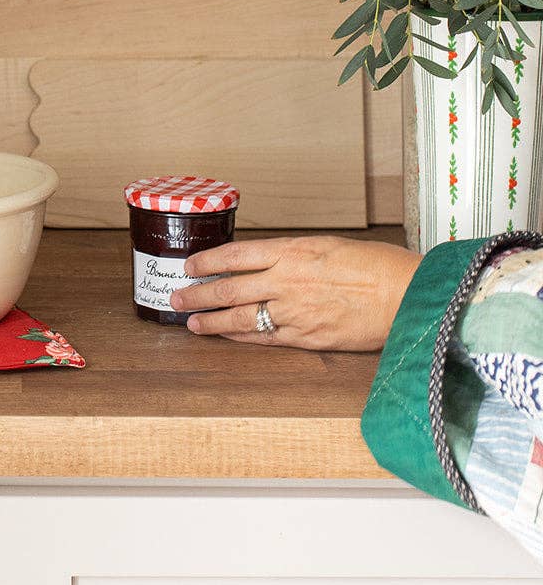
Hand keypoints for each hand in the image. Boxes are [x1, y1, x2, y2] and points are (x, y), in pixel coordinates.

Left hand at [170, 235, 419, 350]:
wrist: (407, 296)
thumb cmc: (378, 267)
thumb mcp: (330, 246)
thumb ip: (295, 255)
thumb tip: (268, 263)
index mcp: (294, 250)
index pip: (236, 255)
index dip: (207, 261)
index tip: (189, 266)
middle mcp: (287, 280)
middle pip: (229, 287)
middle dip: (197, 294)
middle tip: (176, 298)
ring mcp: (294, 310)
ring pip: (240, 316)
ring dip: (211, 320)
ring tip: (191, 322)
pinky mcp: (306, 337)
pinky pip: (264, 338)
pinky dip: (240, 337)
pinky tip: (226, 336)